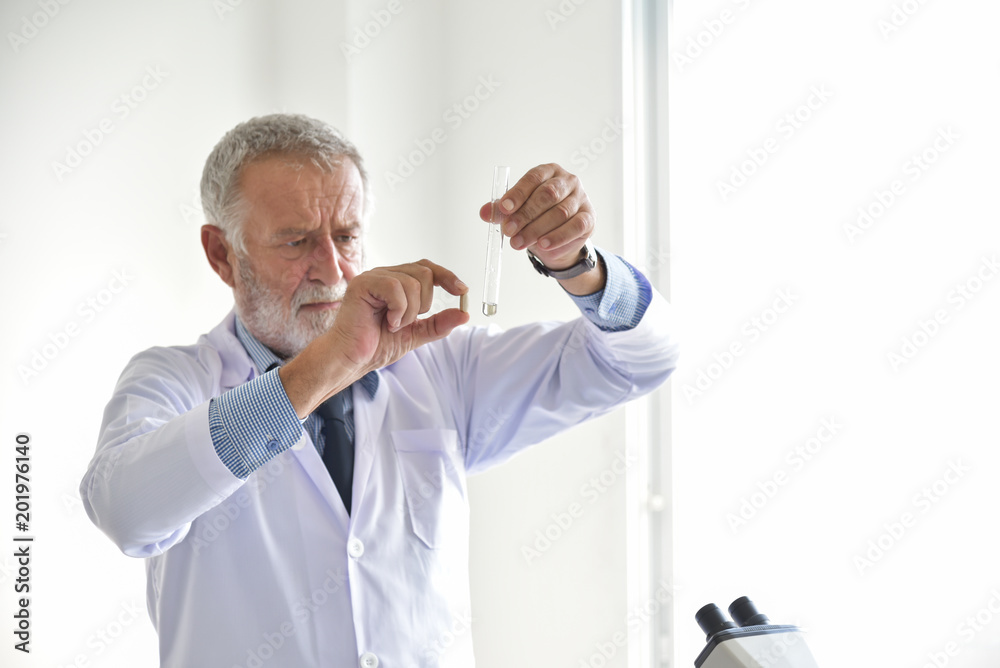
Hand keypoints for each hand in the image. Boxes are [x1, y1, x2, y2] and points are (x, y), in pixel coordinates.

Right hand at [328, 260, 468, 373]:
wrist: (352, 359)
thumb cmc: (376, 346)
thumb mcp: (416, 334)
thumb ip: (438, 324)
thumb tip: (464, 314)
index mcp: (396, 283)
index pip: (427, 268)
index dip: (447, 276)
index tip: (462, 291)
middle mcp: (385, 275)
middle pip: (425, 273)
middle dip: (425, 303)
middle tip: (406, 322)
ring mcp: (373, 277)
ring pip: (413, 282)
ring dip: (410, 312)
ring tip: (393, 325)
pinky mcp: (363, 284)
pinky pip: (396, 287)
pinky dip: (399, 310)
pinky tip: (388, 322)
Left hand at [479, 163, 594, 269]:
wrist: (558, 238)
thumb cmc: (536, 217)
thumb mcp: (516, 211)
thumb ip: (501, 211)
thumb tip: (484, 212)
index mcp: (548, 172)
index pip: (533, 178)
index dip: (518, 193)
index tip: (504, 208)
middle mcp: (567, 181)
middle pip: (547, 195)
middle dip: (525, 215)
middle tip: (509, 231)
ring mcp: (581, 198)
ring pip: (560, 213)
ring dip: (537, 230)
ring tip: (519, 243)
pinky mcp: (589, 217)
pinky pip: (575, 227)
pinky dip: (557, 238)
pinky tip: (543, 245)